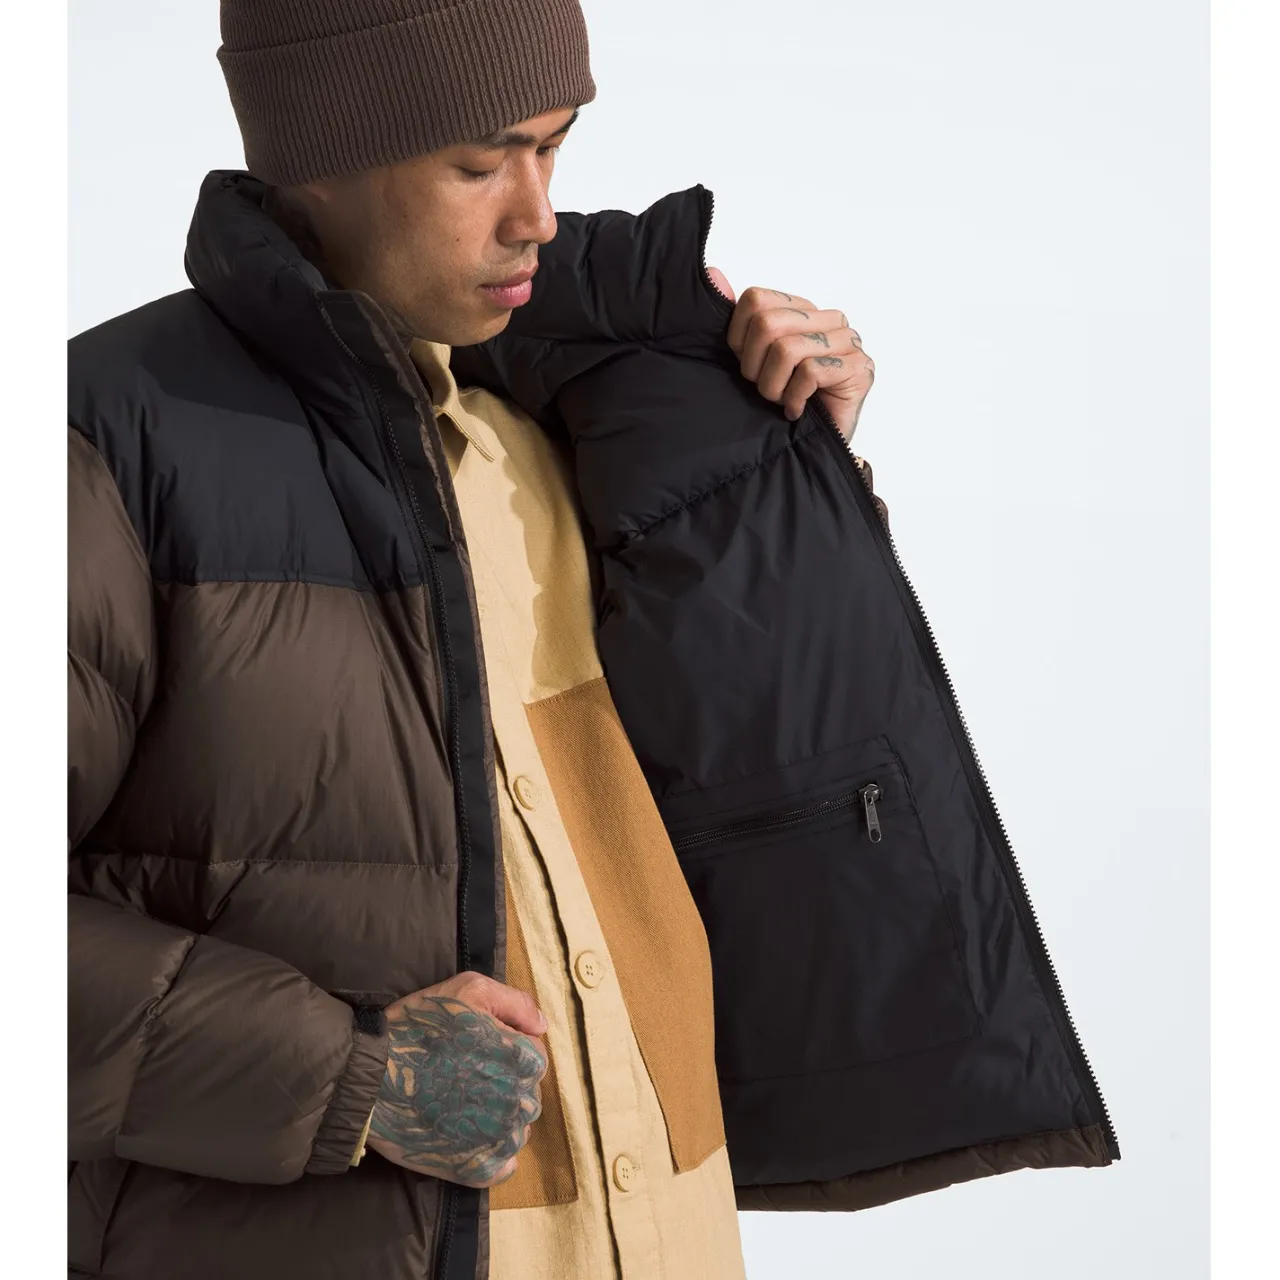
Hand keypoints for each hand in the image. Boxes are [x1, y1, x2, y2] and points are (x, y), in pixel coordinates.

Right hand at [367, 971, 548, 1187]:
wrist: (368, 1077)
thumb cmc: (420, 1027)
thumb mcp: (469, 990)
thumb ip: (515, 1002)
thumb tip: (541, 1024)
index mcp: (524, 1059)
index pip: (533, 1055)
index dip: (505, 1048)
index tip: (475, 1048)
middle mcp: (520, 1102)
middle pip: (526, 1092)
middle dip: (503, 1082)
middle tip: (463, 1075)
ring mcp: (499, 1140)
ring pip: (516, 1128)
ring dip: (497, 1117)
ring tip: (461, 1104)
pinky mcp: (477, 1170)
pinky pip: (502, 1163)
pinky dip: (489, 1152)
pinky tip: (464, 1134)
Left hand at [707, 267, 874, 441]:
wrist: (814, 447)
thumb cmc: (784, 403)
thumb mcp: (753, 360)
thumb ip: (738, 320)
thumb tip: (714, 273)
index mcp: (803, 310)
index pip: (756, 299)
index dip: (739, 339)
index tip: (748, 367)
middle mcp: (829, 320)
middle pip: (768, 323)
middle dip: (755, 366)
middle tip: (765, 390)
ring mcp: (848, 343)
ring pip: (786, 350)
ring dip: (774, 387)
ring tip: (782, 401)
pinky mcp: (859, 369)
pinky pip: (809, 373)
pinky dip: (794, 399)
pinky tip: (798, 410)